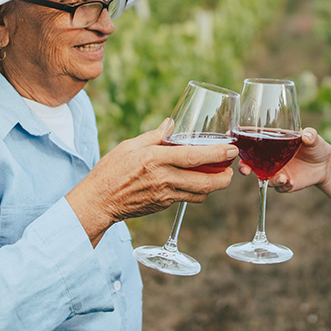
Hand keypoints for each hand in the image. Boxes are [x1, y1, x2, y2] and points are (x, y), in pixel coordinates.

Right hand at [67, 120, 234, 243]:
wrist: (99, 201)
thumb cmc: (111, 170)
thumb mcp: (130, 146)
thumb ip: (155, 136)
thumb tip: (172, 124)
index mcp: (156, 160)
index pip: (194, 157)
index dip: (217, 154)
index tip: (232, 149)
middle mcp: (164, 179)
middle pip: (205, 182)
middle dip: (224, 177)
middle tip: (230, 168)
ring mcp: (165, 196)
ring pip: (200, 194)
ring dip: (213, 186)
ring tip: (218, 175)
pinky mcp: (163, 206)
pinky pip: (186, 199)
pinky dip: (196, 191)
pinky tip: (195, 182)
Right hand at [239, 127, 330, 193]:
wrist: (325, 165)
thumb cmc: (314, 146)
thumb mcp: (313, 138)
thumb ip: (310, 135)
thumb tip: (307, 135)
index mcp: (270, 143)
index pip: (250, 140)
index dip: (238, 139)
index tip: (230, 136)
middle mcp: (268, 158)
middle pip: (249, 163)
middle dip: (243, 167)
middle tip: (245, 169)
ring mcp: (275, 172)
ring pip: (263, 178)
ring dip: (269, 179)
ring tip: (281, 178)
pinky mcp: (284, 183)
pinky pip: (279, 187)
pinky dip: (283, 186)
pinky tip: (290, 182)